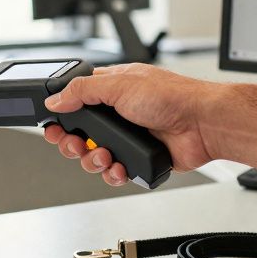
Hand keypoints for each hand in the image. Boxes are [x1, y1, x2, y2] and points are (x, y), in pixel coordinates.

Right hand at [42, 64, 217, 185]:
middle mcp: (117, 113)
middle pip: (79, 134)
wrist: (203, 124)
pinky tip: (120, 167)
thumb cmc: (173, 96)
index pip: (74, 101)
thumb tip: (56, 100)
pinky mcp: (138, 158)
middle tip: (77, 145)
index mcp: (110, 89)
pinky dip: (113, 173)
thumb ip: (82, 91)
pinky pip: (114, 172)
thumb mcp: (120, 84)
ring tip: (105, 156)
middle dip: (73, 143)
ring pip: (95, 156)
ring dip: (94, 160)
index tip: (53, 127)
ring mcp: (127, 137)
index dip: (61, 115)